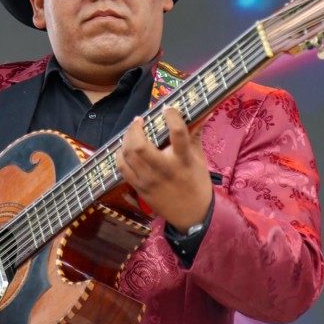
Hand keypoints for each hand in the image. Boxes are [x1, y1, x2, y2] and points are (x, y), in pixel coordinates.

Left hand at [116, 106, 211, 232]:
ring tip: (132, 131)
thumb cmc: (197, 183)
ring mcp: (149, 180)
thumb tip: (203, 112)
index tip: (167, 108)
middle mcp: (164, 169)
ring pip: (128, 155)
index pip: (178, 133)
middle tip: (140, 120)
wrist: (192, 214)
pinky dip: (120, 154)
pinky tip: (125, 148)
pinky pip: (122, 167)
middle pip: (140, 146)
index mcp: (183, 160)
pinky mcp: (140, 188)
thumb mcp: (200, 158)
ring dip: (126, 138)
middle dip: (135, 128)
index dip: (171, 116)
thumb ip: (196, 134)